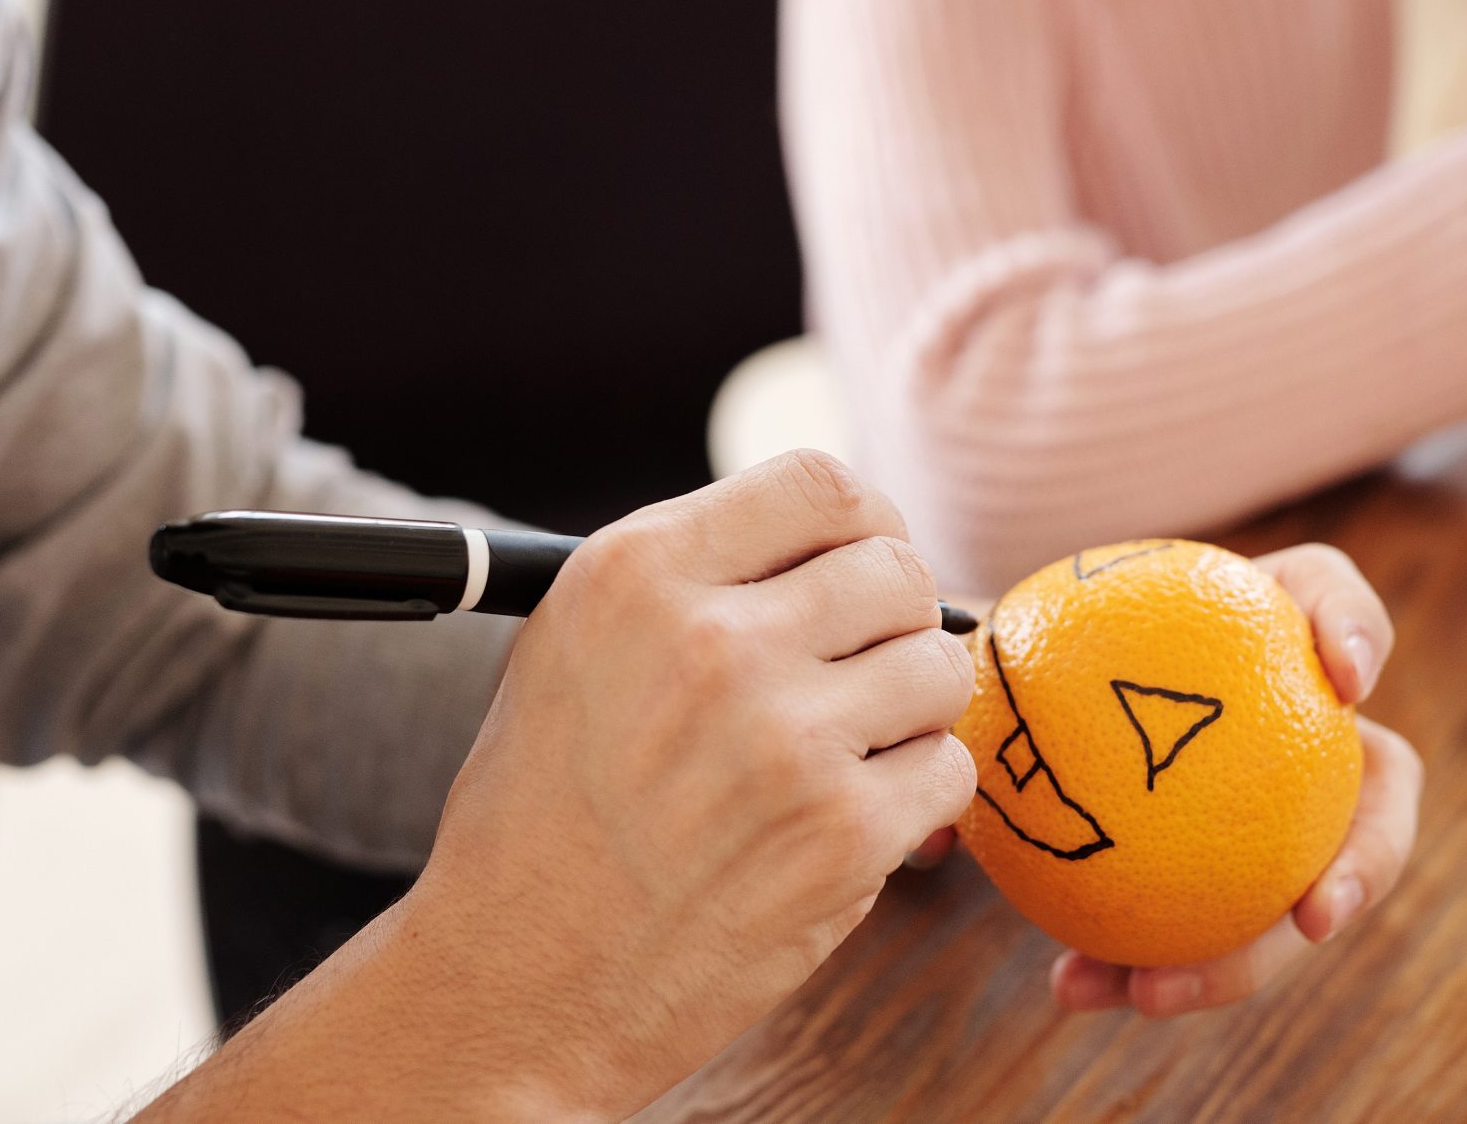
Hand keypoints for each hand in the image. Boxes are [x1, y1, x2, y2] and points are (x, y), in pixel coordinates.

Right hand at [403, 453, 976, 1117]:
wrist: (517, 983)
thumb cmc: (544, 812)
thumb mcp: (572, 645)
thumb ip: (694, 571)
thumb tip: (840, 532)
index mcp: (639, 573)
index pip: (821, 483)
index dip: (863, 523)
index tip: (858, 564)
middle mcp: (713, 640)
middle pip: (897, 568)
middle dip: (895, 618)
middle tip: (858, 670)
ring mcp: (786, 739)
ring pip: (939, 666)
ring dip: (911, 709)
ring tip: (849, 749)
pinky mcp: (842, 836)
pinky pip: (948, 771)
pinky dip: (918, 797)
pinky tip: (851, 818)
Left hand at [901, 545, 1424, 1019]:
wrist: (1027, 683)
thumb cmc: (1027, 644)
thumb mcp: (998, 639)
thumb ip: (971, 701)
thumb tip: (937, 837)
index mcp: (1263, 626)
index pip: (1332, 599)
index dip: (1358, 630)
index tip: (1345, 678)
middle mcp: (1304, 719)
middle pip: (1381, 792)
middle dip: (1368, 861)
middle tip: (1313, 917)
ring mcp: (1293, 799)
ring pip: (1307, 892)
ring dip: (1242, 959)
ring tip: (1152, 993)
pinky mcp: (1253, 866)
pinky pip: (1224, 929)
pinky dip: (1163, 966)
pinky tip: (1079, 989)